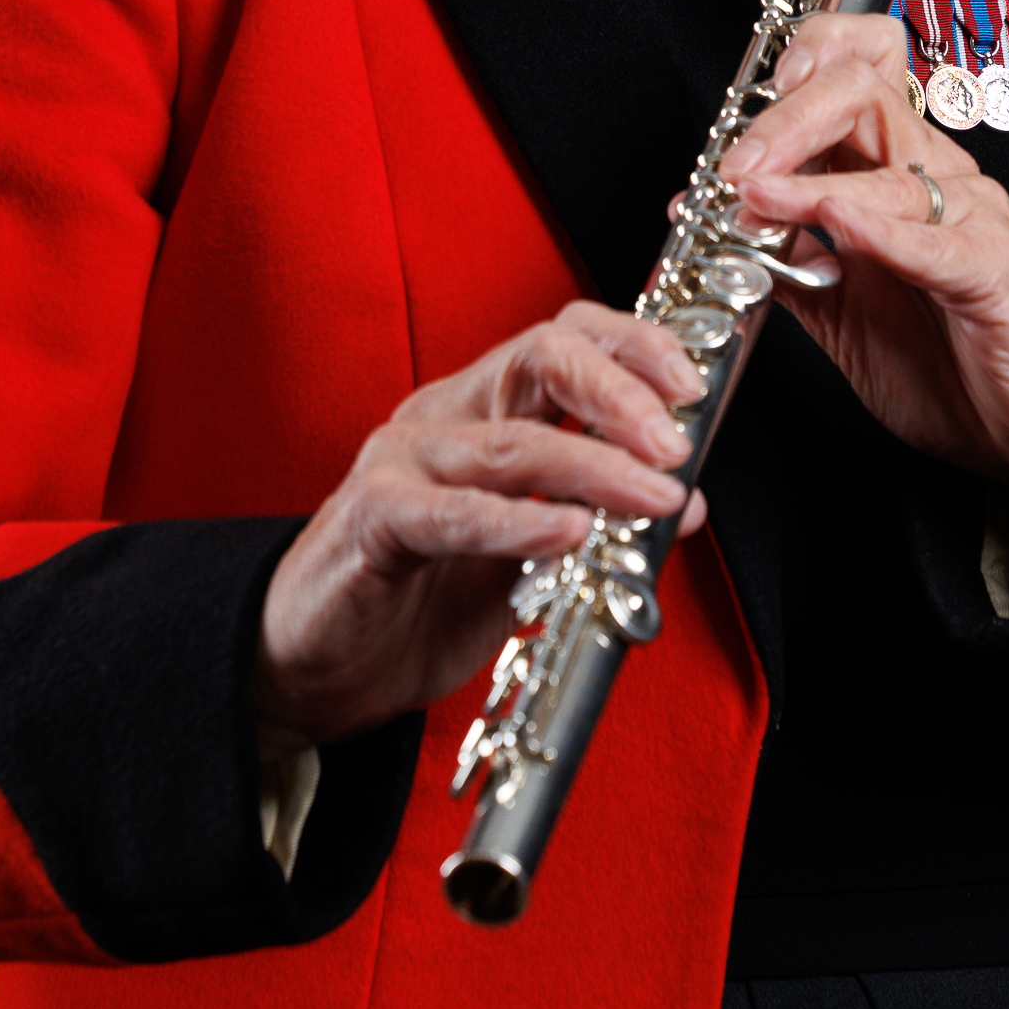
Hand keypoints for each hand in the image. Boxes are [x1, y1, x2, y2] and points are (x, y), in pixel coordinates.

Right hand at [252, 304, 708, 744]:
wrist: (313, 669)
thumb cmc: (418, 602)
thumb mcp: (527, 556)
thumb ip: (594, 520)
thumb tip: (686, 501)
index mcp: (484, 409)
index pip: (566, 339)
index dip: (635, 348)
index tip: (695, 387)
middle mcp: (445, 417)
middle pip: (541, 356)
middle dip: (623, 388)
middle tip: (677, 439)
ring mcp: (403, 461)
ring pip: (512, 442)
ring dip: (595, 466)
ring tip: (656, 493)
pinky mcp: (372, 519)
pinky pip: (452, 514)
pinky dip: (518, 523)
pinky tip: (569, 534)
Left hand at [721, 13, 1008, 504]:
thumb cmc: (948, 358)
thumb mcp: (838, 304)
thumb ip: (783, 256)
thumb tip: (710, 218)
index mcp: (897, 168)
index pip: (859, 65)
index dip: (804, 62)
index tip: (744, 106)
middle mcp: (936, 176)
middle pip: (864, 92)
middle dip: (786, 119)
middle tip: (734, 165)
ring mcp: (971, 218)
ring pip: (889, 168)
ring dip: (809, 182)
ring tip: (754, 197)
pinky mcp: (994, 273)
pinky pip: (935, 241)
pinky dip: (880, 230)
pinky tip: (839, 225)